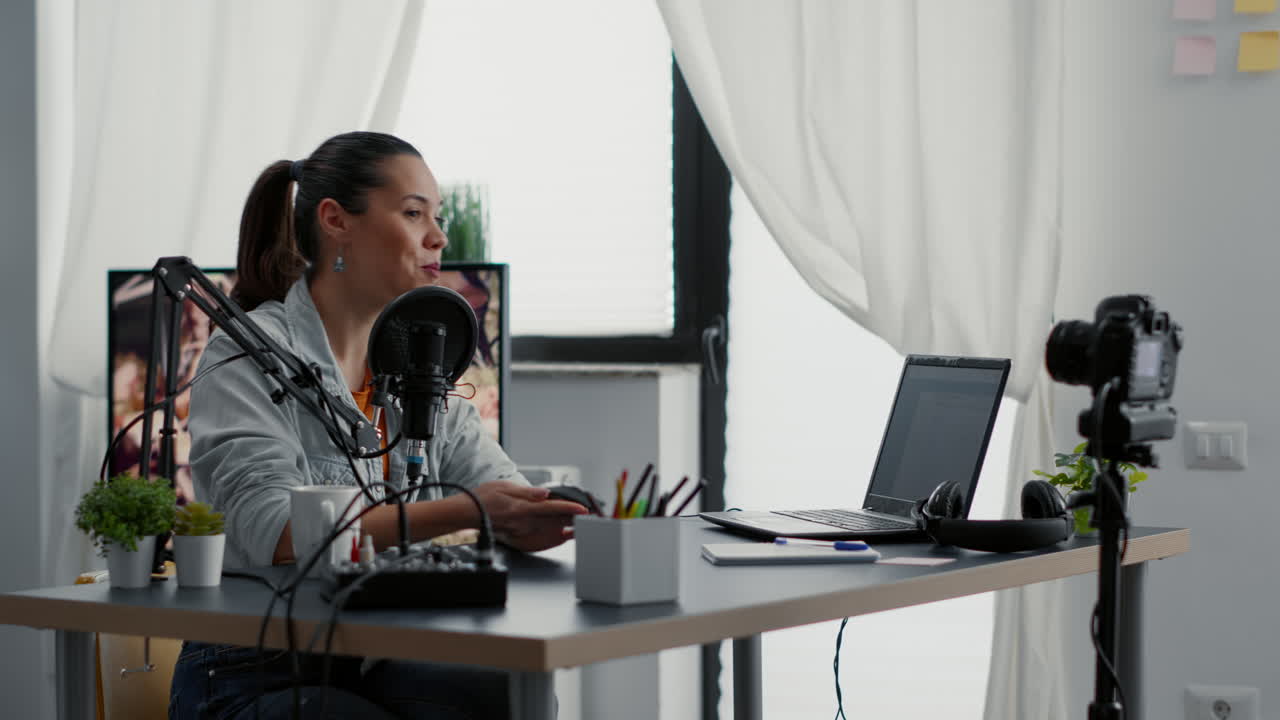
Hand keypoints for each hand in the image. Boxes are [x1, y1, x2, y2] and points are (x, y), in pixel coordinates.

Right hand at [469, 481, 587, 551]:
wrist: (466, 514)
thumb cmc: (483, 498)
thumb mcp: (505, 487)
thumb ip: (527, 492)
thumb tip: (544, 494)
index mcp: (522, 509)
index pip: (551, 508)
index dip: (570, 509)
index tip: (584, 510)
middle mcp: (524, 523)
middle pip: (554, 522)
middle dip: (574, 520)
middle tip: (592, 518)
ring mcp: (522, 532)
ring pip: (550, 532)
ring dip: (567, 529)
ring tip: (583, 525)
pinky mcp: (519, 538)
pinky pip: (541, 540)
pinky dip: (555, 538)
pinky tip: (564, 534)